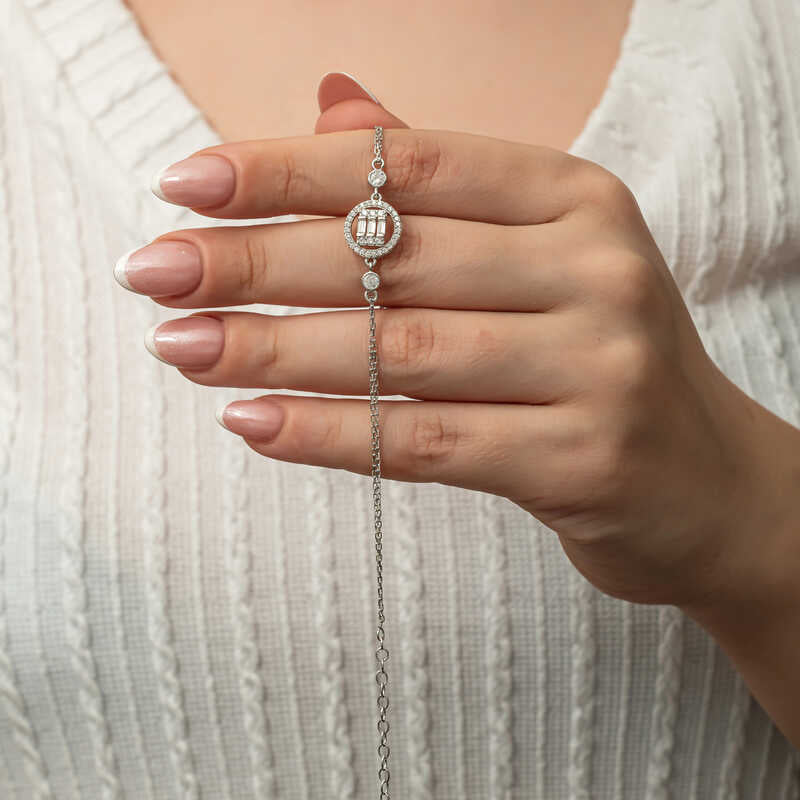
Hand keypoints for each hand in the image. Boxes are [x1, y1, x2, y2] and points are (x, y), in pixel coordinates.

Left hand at [115, 88, 787, 611]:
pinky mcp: (582, 460)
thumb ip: (440, 187)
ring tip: (181, 347)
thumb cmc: (600, 360)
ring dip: (272, 351)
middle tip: (152, 271)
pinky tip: (252, 425)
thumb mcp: (541, 257)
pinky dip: (330, 434)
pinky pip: (429, 441)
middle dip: (255, 262)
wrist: (707, 482)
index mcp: (576, 200)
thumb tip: (331, 106)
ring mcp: (598, 366)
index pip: (411, 165)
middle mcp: (594, 269)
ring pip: (399, 353)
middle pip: (392, 258)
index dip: (289, 170)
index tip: (188, 185)